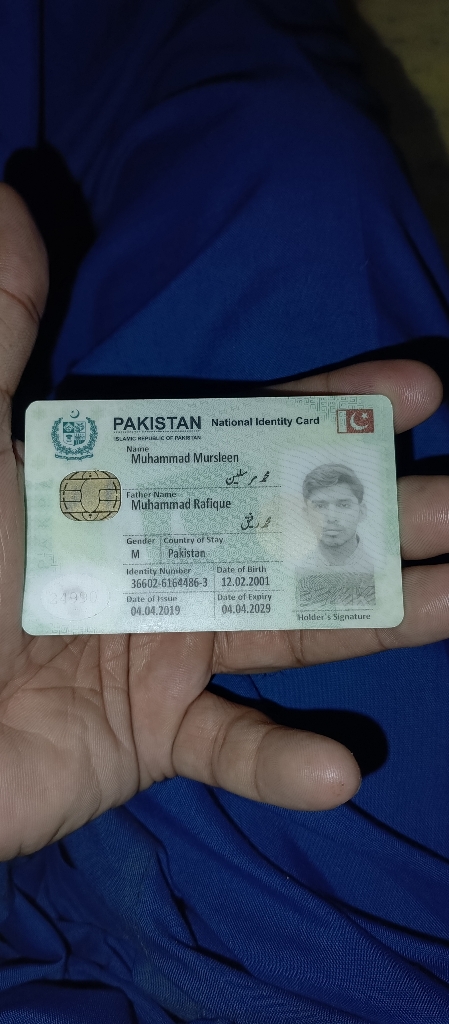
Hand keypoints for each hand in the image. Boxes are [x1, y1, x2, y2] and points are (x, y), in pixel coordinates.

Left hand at [0, 185, 446, 860]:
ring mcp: (169, 653)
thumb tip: (13, 201)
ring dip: (379, 621)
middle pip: (295, 534)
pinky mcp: (156, 737)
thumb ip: (4, 337)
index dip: (330, 412)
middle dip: (387, 515)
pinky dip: (278, 763)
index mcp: (137, 496)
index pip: (250, 443)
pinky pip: (231, 751)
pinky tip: (337, 770)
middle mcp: (166, 566)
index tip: (419, 390)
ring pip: (293, 632)